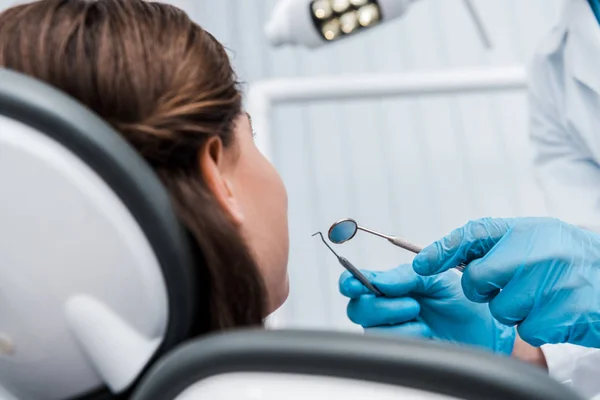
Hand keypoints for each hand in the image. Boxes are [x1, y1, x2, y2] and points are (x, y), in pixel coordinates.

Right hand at [339, 266, 514, 354]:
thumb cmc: (461, 303)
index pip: (355, 283)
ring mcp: (391, 332)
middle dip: (381, 305)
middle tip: (412, 303)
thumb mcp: (435, 279)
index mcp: (389, 287)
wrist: (485, 329)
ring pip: (371, 329)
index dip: (349, 282)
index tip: (354, 284)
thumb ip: (405, 276)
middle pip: (357, 309)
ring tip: (422, 317)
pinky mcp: (401, 353)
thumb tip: (379, 281)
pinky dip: (408, 336)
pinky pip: (388, 347)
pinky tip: (425, 333)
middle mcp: (384, 310)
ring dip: (398, 321)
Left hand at [412, 217, 599, 346]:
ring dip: (516, 310)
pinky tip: (558, 312)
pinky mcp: (564, 313)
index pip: (472, 234)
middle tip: (507, 286)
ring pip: (501, 310)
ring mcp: (551, 283)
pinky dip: (538, 327)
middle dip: (483, 289)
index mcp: (527, 230)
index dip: (441, 249)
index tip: (421, 264)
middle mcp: (537, 252)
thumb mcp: (538, 238)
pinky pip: (528, 330)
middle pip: (477, 279)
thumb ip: (499, 244)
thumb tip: (448, 255)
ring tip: (543, 297)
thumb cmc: (572, 260)